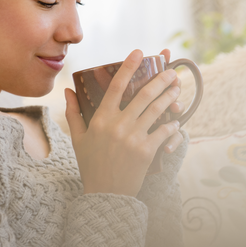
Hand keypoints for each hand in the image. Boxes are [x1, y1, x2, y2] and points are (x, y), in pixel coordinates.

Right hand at [65, 49, 181, 196]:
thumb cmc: (90, 164)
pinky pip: (164, 131)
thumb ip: (74, 112)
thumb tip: (68, 90)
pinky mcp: (147, 151)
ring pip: (157, 110)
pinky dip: (172, 124)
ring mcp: (134, 137)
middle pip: (143, 95)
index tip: (139, 52)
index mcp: (101, 119)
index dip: (128, 66)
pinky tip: (176, 119)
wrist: (105, 194)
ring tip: (177, 87)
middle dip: (160, 80)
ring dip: (170, 96)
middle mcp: (118, 125)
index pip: (116, 86)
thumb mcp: (78, 138)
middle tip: (171, 71)